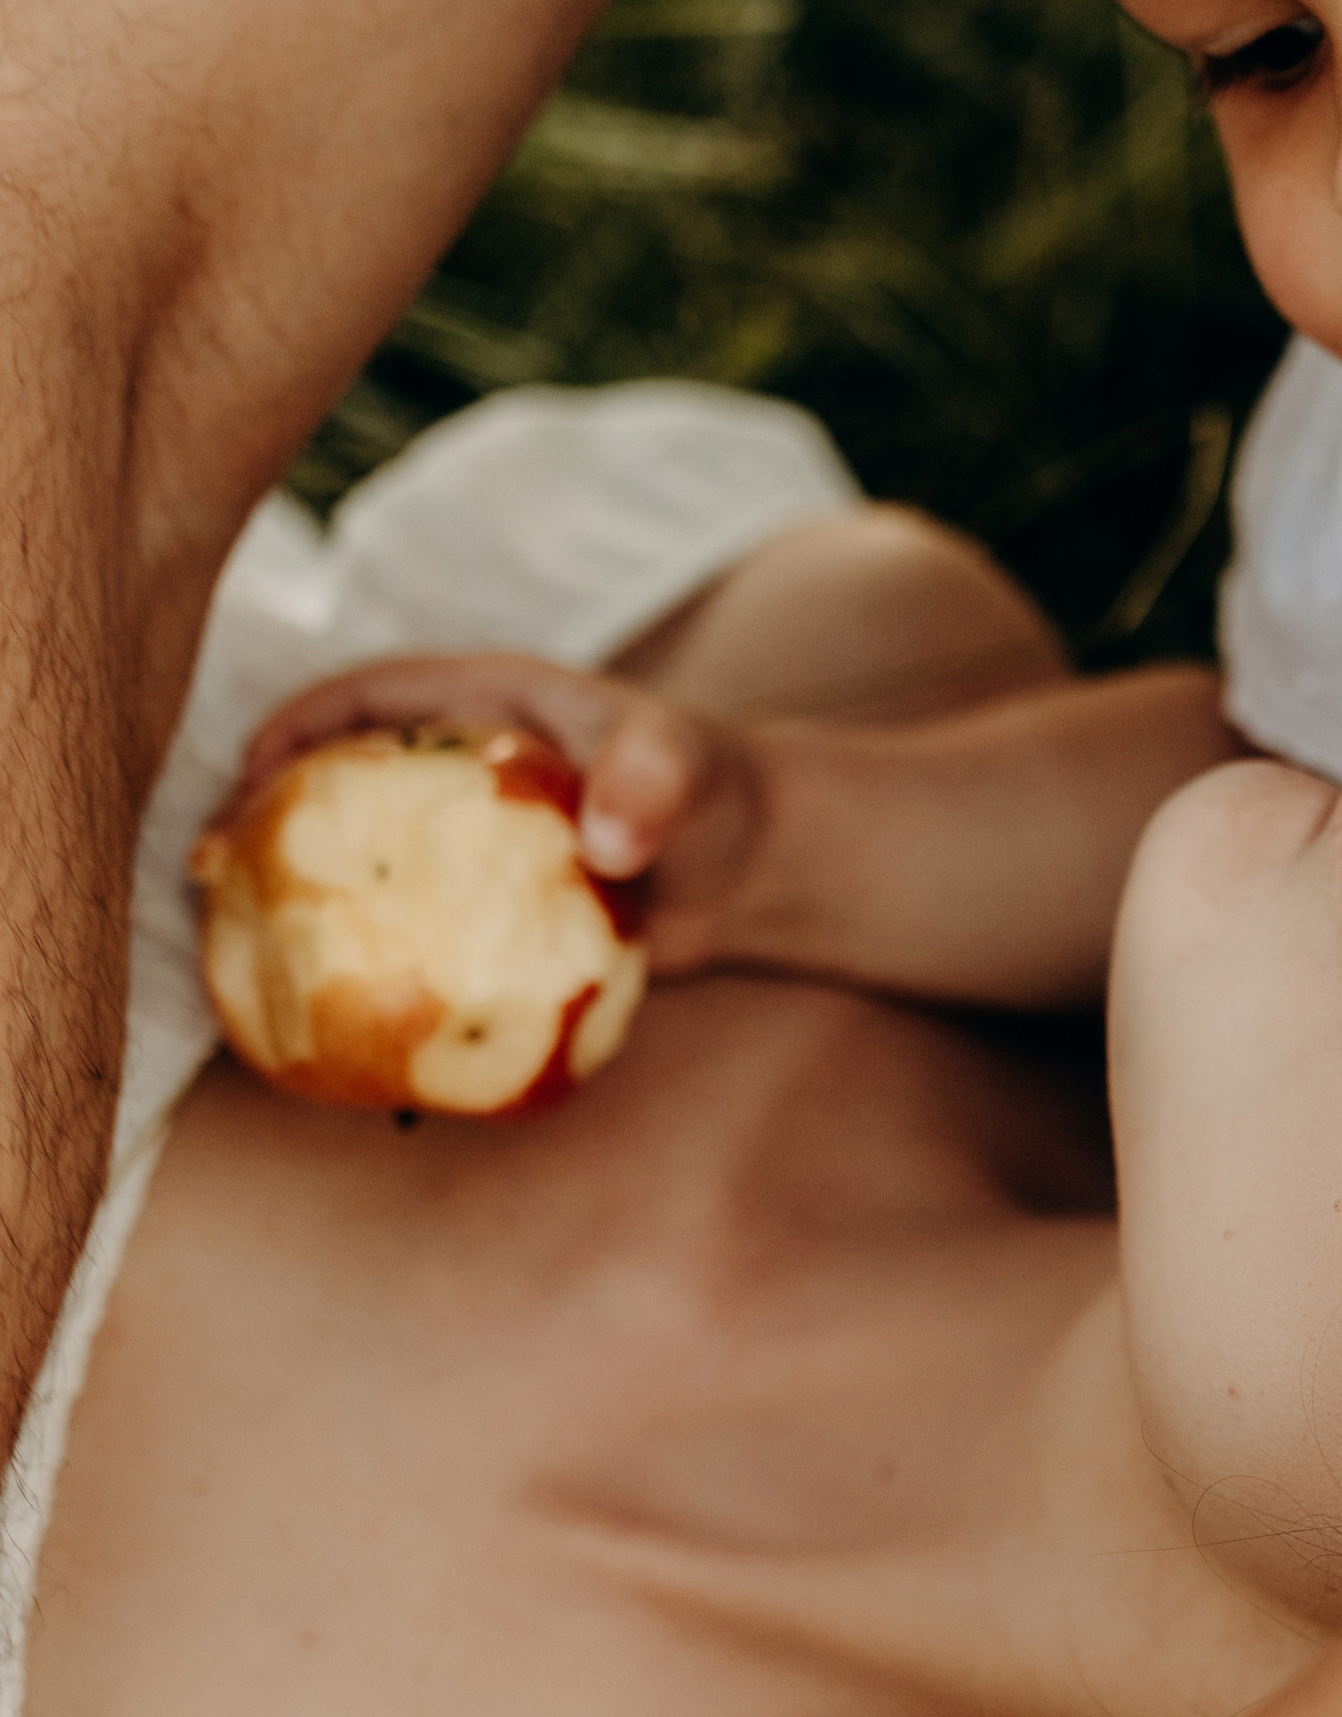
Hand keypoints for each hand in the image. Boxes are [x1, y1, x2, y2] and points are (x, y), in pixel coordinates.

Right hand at [231, 654, 766, 974]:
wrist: (755, 869)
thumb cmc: (717, 793)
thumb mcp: (687, 768)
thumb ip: (649, 781)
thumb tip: (605, 840)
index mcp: (479, 706)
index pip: (363, 698)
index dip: (294, 728)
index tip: (248, 777)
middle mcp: (453, 771)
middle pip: (330, 784)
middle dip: (258, 820)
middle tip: (211, 877)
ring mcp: (462, 847)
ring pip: (355, 863)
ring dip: (291, 897)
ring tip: (235, 949)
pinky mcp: (479, 915)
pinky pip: (406, 935)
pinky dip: (363, 965)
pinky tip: (326, 1018)